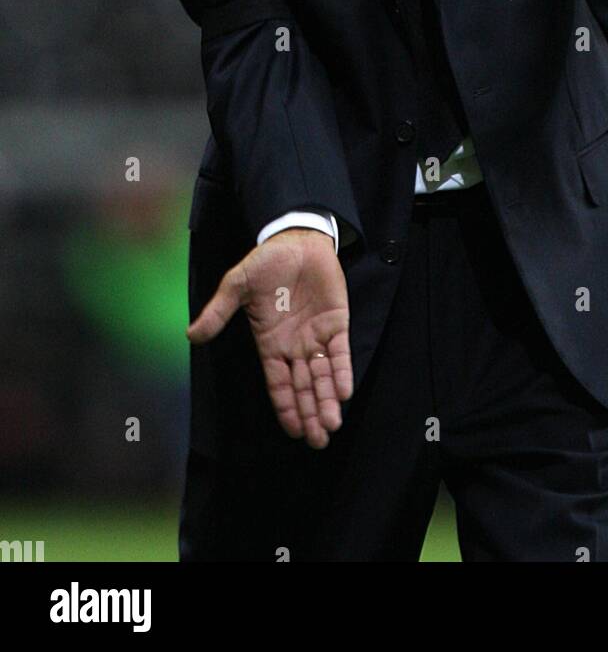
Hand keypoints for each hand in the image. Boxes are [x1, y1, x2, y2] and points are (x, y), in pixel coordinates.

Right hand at [186, 229, 351, 448]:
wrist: (297, 239)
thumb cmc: (266, 263)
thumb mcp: (236, 285)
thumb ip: (218, 311)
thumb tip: (190, 334)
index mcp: (270, 344)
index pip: (278, 384)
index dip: (286, 407)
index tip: (293, 432)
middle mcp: (294, 346)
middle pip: (303, 388)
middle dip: (310, 414)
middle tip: (319, 441)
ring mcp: (316, 335)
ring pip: (323, 376)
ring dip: (328, 400)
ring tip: (332, 424)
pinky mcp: (336, 322)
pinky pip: (340, 352)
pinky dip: (343, 371)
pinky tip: (345, 391)